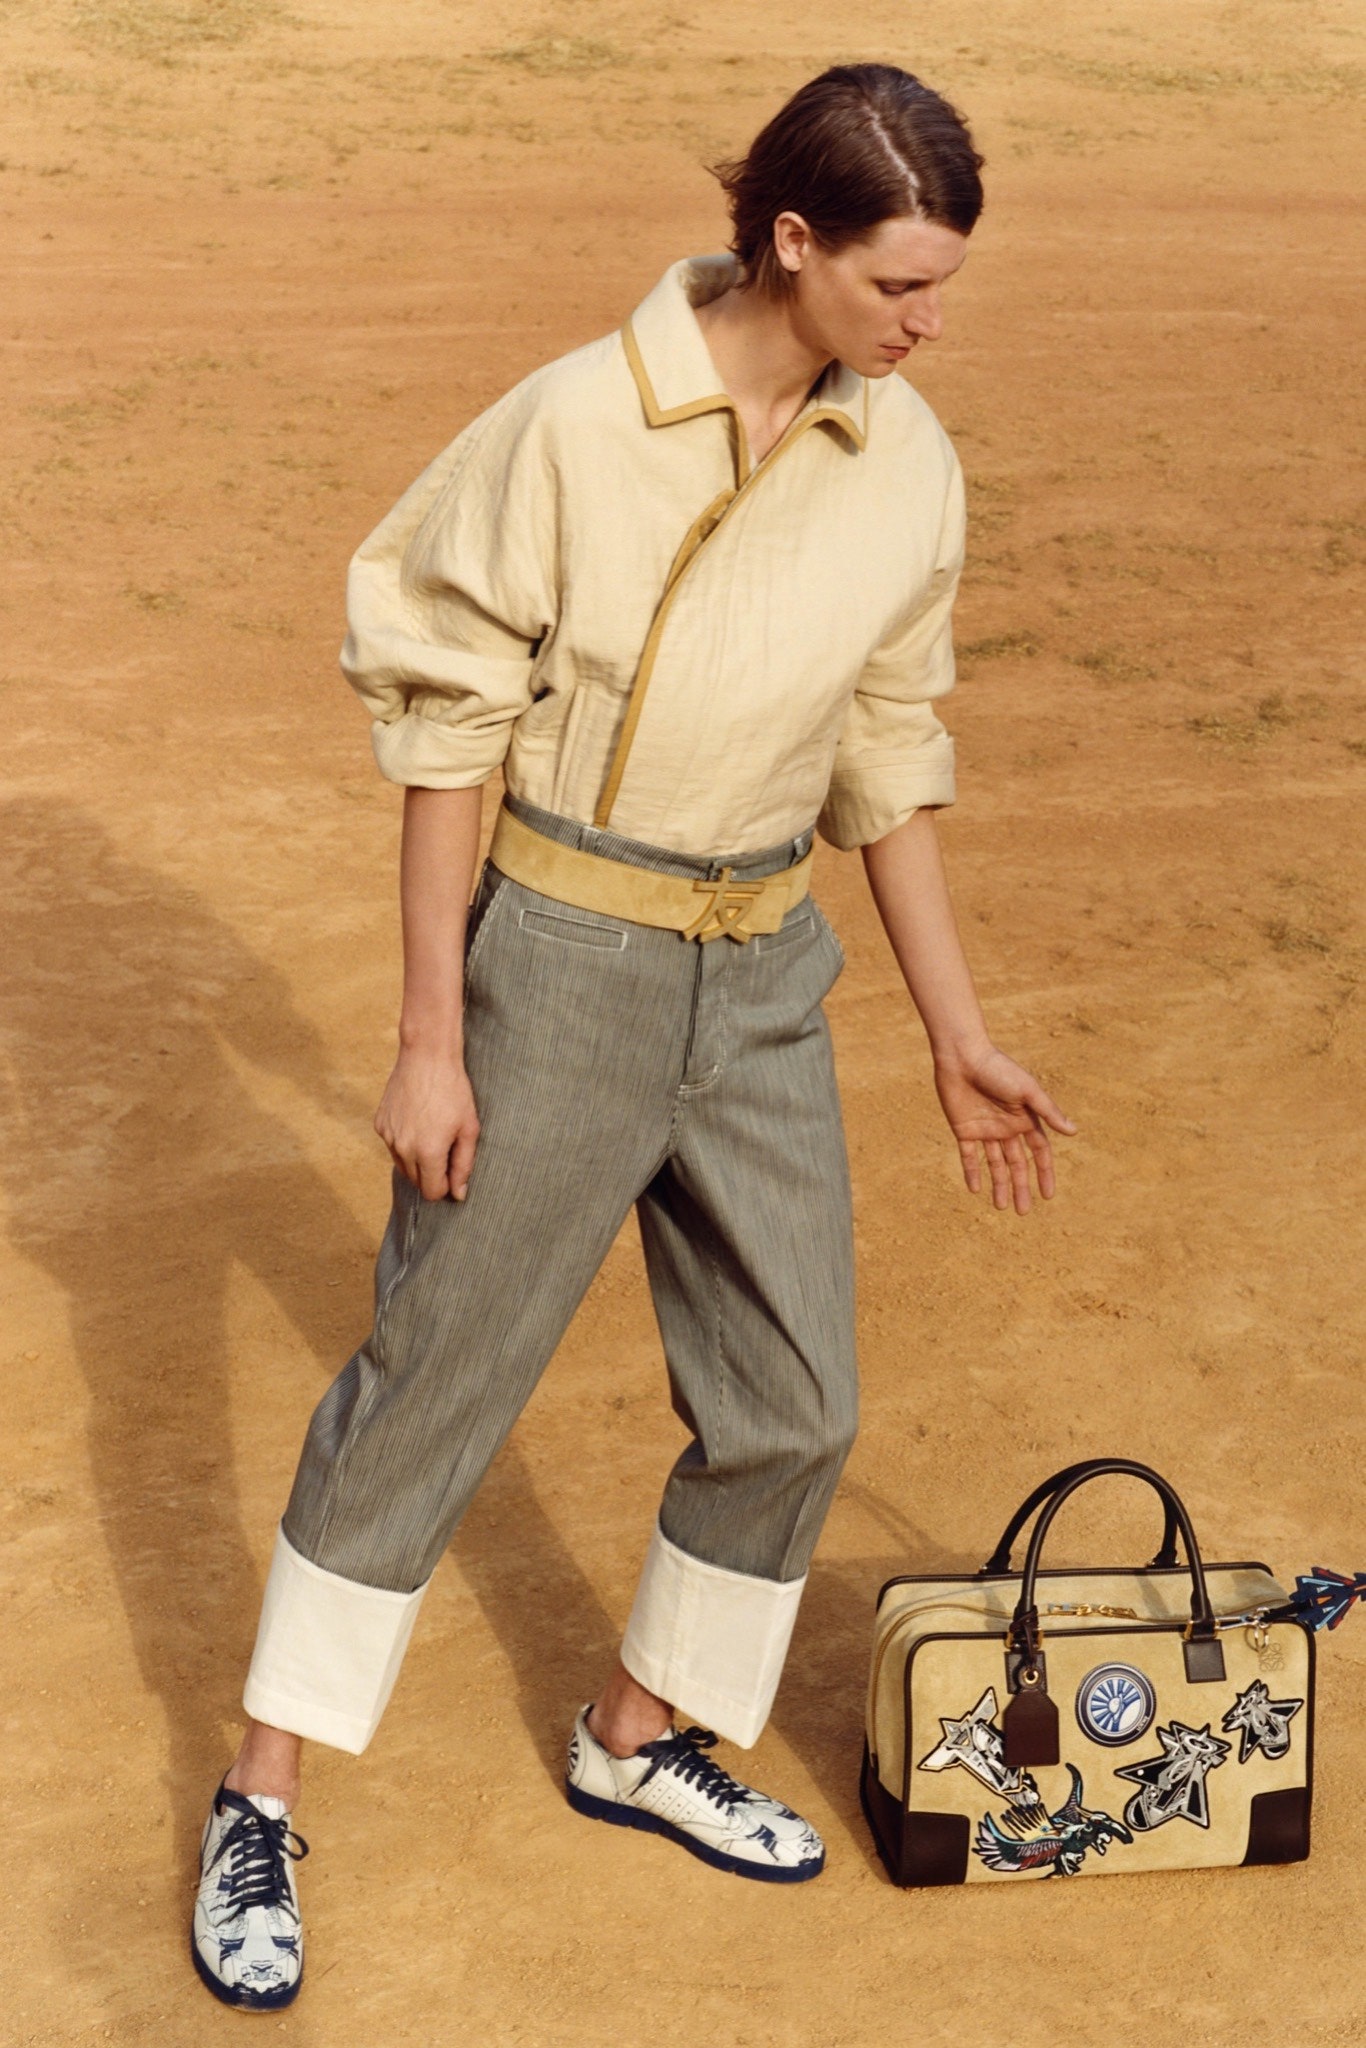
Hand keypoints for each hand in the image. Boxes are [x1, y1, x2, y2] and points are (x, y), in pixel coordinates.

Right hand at [374, 1046, 480, 1200]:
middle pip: (416, 1182)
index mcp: (428, 1152)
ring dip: (417, 1160)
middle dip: (432, 1174)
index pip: (432, 1192)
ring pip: (402, 1165)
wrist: (427, 1056)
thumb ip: (463, 1165)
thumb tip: (458, 1194)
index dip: (445, 1186)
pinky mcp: (380, 1124)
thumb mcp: (469, 1129)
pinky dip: (404, 1143)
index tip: (453, 1168)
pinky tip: (417, 1122)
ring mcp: (388, 1136)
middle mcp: (403, 1148)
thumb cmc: (454, 1091)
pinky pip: (393, 1146)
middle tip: (446, 1148)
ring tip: (432, 1133)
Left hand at [934, 1044, 1075, 1213]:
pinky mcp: (964, 1129)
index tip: (1048, 1196)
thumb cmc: (999, 1069)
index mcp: (1026, 1119)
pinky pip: (968, 1156)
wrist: (963, 1056)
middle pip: (1017, 1164)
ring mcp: (985, 1130)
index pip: (1039, 1153)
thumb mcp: (1027, 1091)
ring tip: (1001, 1207)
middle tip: (1022, 1212)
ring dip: (998, 1185)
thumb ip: (1048, 1112)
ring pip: (994, 1164)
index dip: (1044, 1174)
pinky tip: (975, 1189)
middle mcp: (1008, 1128)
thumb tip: (1073, 1133)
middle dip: (1021, 1187)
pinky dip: (972, 1172)